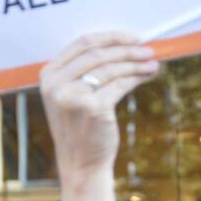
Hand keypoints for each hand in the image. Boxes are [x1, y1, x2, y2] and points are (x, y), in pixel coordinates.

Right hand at [39, 31, 158, 200]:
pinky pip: (119, 85)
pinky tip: (146, 76)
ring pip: (111, 68)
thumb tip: (121, 45)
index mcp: (48, 75)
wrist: (81, 164)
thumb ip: (84, 71)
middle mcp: (56, 84)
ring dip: (136, 63)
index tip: (132, 37)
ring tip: (152, 63)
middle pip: (98, 53)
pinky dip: (136, 78)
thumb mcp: (72, 96)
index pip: (82, 43)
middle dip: (127, 49)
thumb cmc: (80, 129)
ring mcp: (73, 97)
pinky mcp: (93, 108)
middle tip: (148, 49)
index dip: (111, 37)